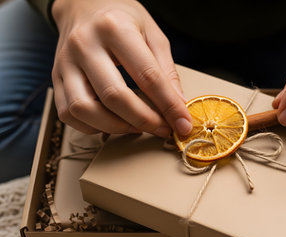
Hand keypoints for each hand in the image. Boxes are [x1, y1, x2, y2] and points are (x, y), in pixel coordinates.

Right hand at [51, 0, 191, 136]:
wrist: (84, 5)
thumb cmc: (122, 19)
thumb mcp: (152, 34)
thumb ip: (166, 71)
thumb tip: (178, 107)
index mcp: (115, 28)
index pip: (147, 76)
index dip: (169, 106)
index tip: (182, 124)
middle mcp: (85, 44)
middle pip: (114, 96)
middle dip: (144, 120)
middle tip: (162, 129)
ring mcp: (65, 62)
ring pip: (85, 109)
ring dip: (116, 127)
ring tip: (138, 127)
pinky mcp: (56, 77)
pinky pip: (68, 114)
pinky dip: (92, 127)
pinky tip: (112, 122)